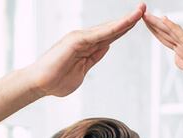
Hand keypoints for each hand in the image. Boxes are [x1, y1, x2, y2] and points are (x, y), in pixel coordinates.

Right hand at [25, 5, 144, 97]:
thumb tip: (106, 47)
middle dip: (129, 19)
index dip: (124, 28)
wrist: (39, 84)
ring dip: (125, 20)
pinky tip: (126, 22)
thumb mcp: (82, 71)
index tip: (138, 21)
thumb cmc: (56, 81)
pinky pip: (99, 34)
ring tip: (140, 10)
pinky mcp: (76, 41)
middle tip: (144, 8)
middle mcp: (85, 39)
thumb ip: (93, 59)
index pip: (110, 36)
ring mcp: (80, 38)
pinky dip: (114, 28)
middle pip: (112, 29)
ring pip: (108, 29)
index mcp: (87, 47)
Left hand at [144, 13, 182, 94]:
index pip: (166, 39)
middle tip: (141, 14)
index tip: (145, 24)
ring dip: (158, 23)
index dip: (155, 31)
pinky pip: (181, 36)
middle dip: (153, 24)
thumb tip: (176, 58)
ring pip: (171, 32)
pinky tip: (164, 20)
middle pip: (165, 33)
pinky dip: (172, 27)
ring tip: (147, 15)